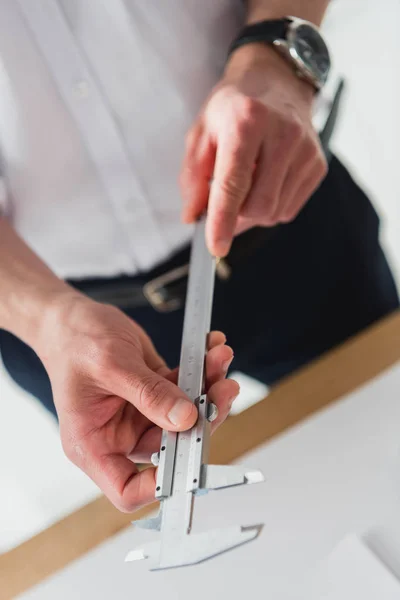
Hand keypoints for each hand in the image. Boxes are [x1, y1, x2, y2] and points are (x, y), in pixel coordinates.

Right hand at [37, 296, 237, 511]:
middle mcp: (119, 435)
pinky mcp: (156, 394)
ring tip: (219, 359)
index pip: (127, 488)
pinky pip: (186, 390)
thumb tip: (185, 418)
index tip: (191, 458)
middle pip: (172, 449)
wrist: (73, 318)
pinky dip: (203, 371)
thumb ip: (149, 394)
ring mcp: (140, 415)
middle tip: (222, 389)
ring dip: (209, 390)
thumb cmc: (75, 342)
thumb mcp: (111, 366)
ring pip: (187, 418)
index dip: (159, 486)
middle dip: (202, 419)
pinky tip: (211, 349)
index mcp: (94, 443)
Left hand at [181, 45, 327, 256]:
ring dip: (253, 212)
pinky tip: (266, 182)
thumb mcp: (202, 132)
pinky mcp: (317, 165)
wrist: (276, 81)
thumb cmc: (234, 107)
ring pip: (274, 213)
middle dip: (236, 219)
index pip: (234, 184)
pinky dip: (271, 207)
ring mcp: (306, 151)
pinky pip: (289, 209)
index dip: (222, 221)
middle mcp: (283, 135)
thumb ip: (193, 178)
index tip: (215, 247)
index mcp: (248, 121)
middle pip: (258, 207)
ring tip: (247, 184)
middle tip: (224, 209)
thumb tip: (193, 216)